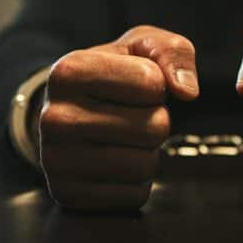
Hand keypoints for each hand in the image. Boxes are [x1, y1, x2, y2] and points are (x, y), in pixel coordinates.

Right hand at [39, 25, 198, 210]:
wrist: (67, 115)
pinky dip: (136, 181)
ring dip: (148, 151)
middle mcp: (54, 118)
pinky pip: (134, 195)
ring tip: (124, 138)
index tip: (134, 84)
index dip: (156, 84)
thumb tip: (187, 91)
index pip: (152, 83)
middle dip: (156, 119)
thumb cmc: (110, 77)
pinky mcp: (68, 195)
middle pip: (155, 127)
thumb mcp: (140, 47)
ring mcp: (56, 161)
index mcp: (68, 72)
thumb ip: (173, 53)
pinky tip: (114, 162)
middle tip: (131, 114)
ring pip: (146, 165)